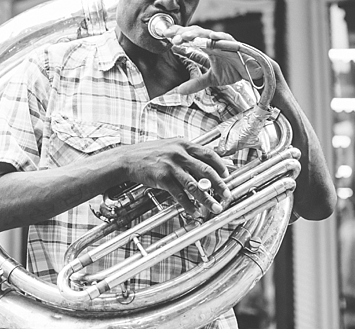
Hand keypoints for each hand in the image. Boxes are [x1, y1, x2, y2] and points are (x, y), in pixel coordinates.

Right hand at [118, 137, 232, 214]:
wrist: (127, 159)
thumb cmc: (148, 153)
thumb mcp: (169, 146)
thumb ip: (185, 152)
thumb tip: (202, 164)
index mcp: (183, 144)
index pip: (208, 154)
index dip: (220, 165)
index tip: (227, 175)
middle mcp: (179, 153)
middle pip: (206, 170)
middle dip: (219, 185)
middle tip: (227, 195)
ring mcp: (171, 166)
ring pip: (194, 185)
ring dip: (207, 199)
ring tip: (215, 207)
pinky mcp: (162, 178)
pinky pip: (179, 194)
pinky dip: (188, 205)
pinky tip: (194, 211)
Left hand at [162, 25, 265, 94]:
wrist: (256, 73)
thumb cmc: (235, 70)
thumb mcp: (212, 79)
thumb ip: (196, 83)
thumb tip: (179, 91)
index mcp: (207, 46)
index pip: (189, 39)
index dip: (177, 36)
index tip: (164, 37)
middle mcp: (214, 42)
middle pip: (195, 33)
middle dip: (182, 33)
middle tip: (169, 36)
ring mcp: (224, 42)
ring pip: (207, 34)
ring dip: (195, 34)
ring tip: (184, 36)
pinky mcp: (236, 46)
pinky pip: (227, 40)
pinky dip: (219, 38)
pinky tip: (211, 36)